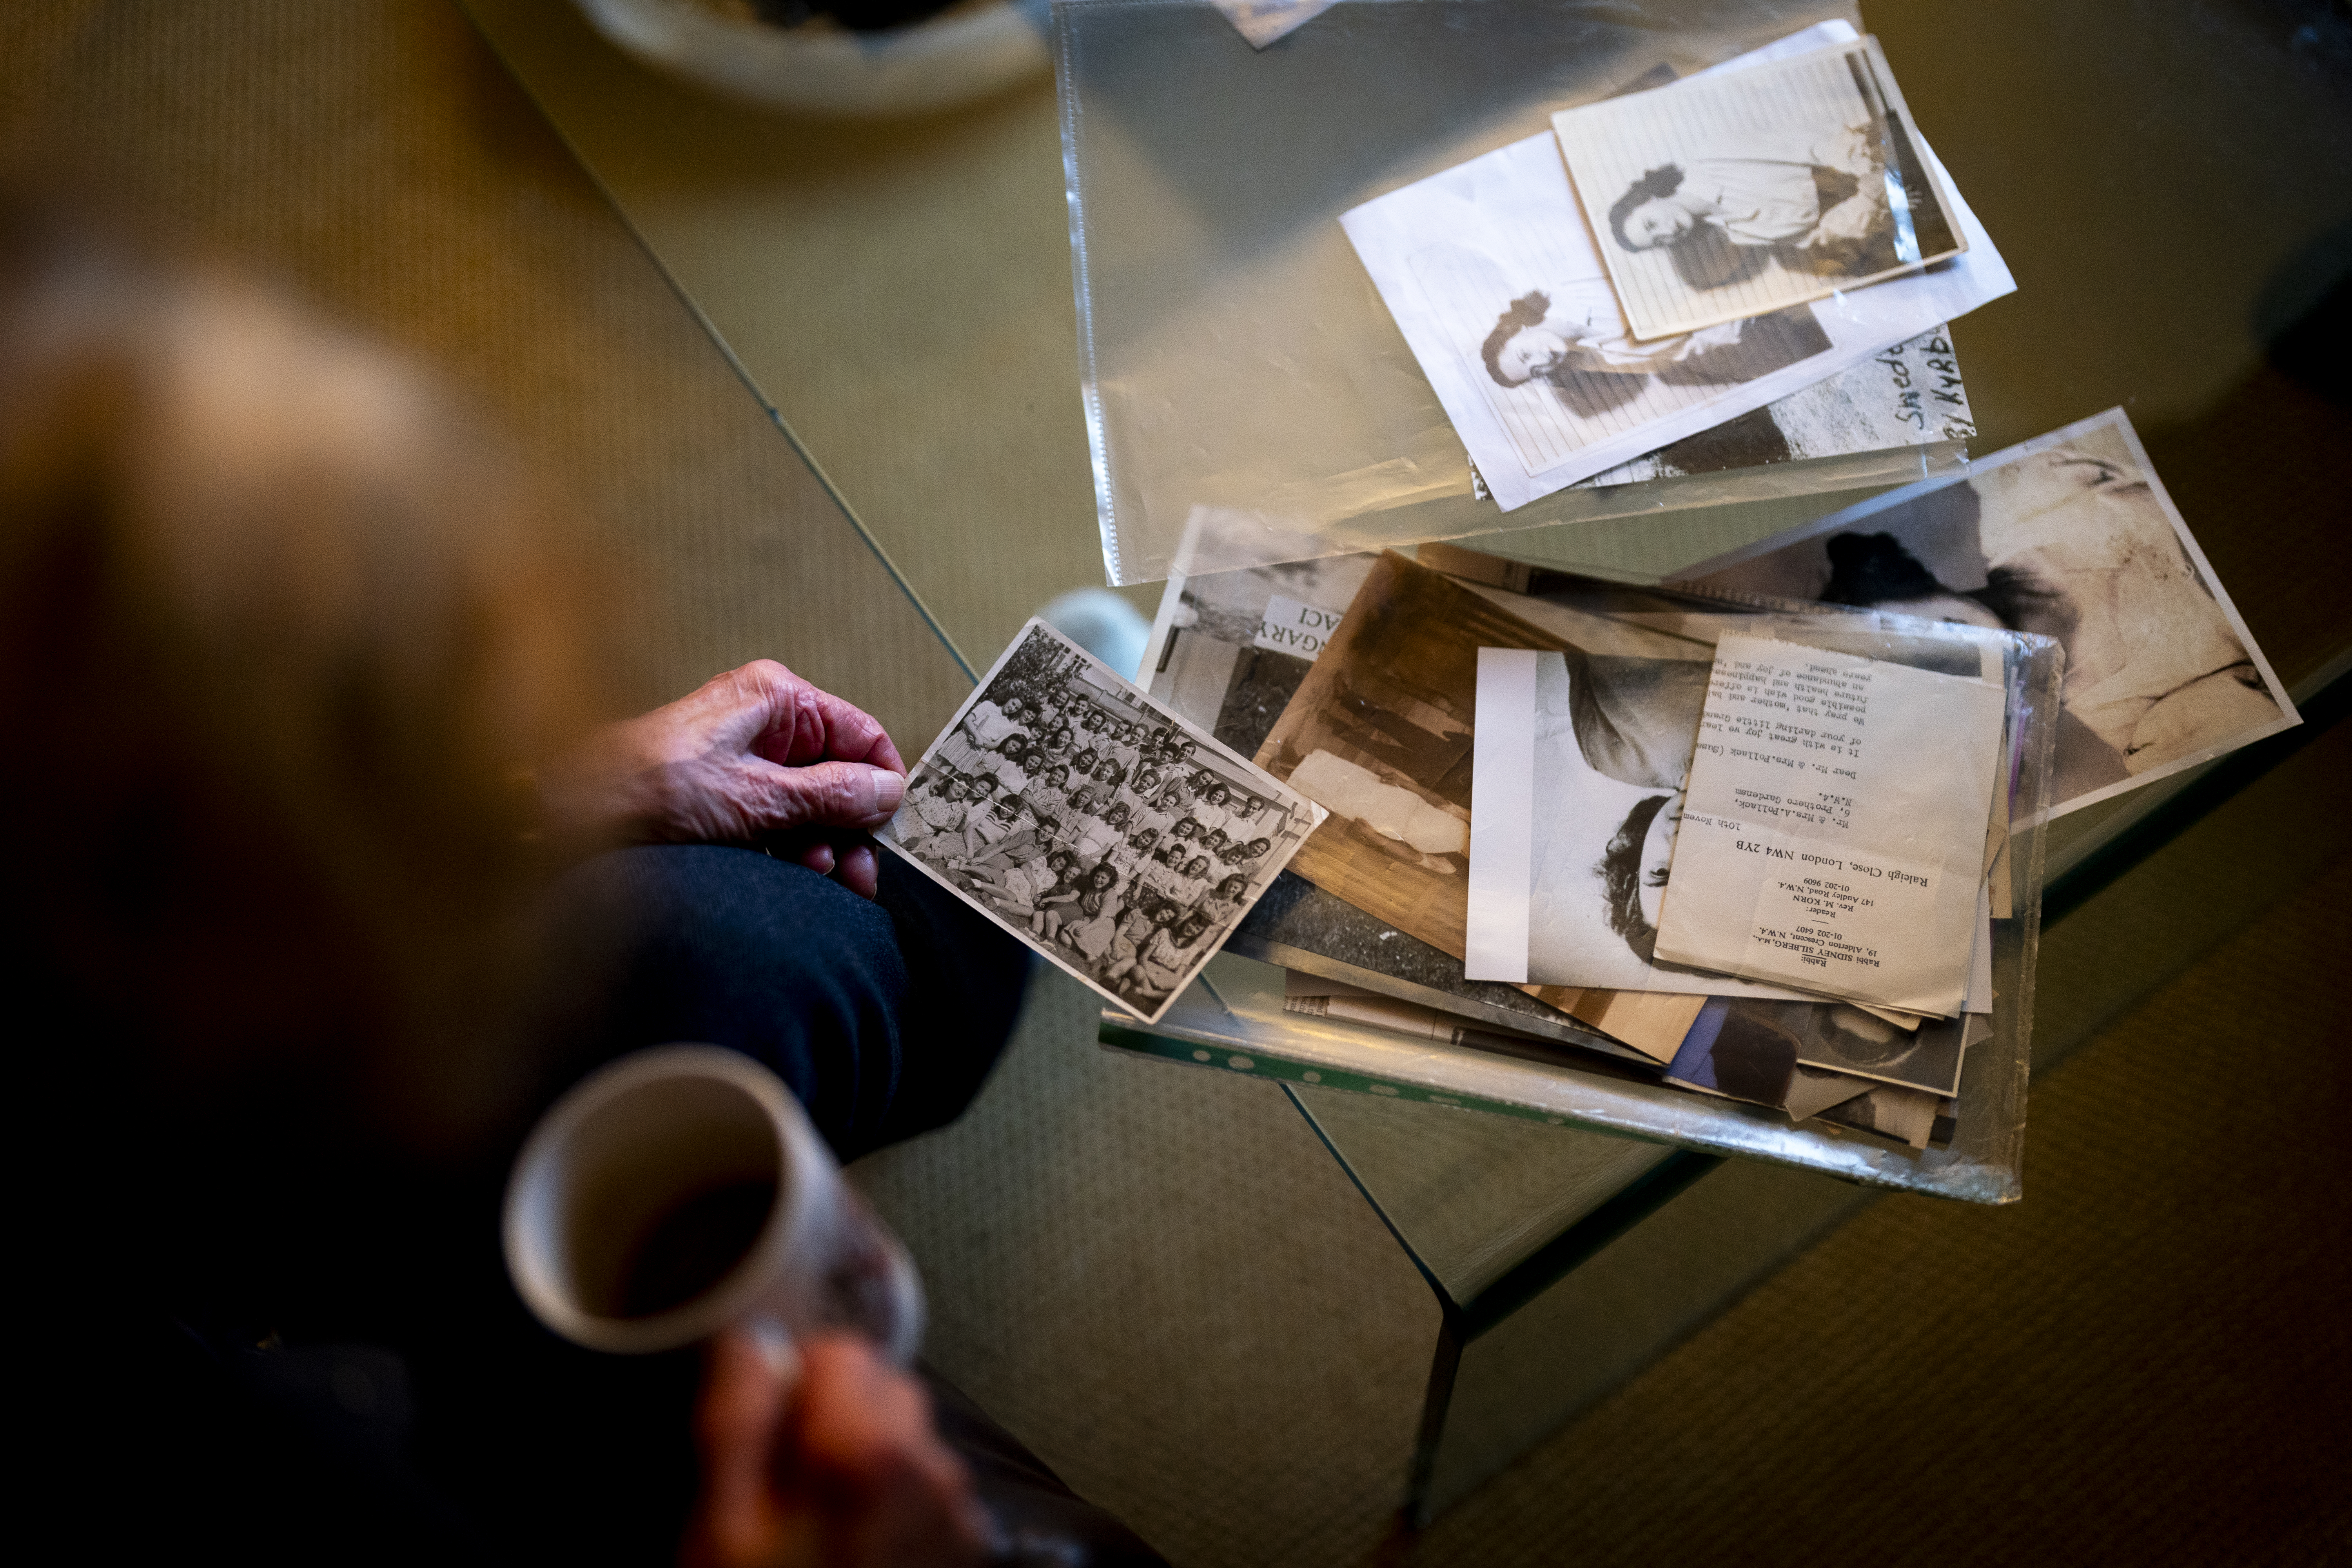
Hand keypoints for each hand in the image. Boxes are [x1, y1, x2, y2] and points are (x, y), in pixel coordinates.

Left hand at [539, 661, 904, 897]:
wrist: (567, 820)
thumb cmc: (643, 790)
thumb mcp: (758, 796)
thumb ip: (831, 793)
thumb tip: (886, 791)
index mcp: (775, 699)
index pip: (859, 732)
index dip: (881, 782)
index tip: (891, 826)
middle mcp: (760, 723)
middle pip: (836, 775)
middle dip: (850, 826)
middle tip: (859, 872)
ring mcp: (740, 761)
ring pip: (808, 805)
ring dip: (820, 845)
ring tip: (818, 875)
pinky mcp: (722, 798)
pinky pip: (776, 822)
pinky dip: (788, 850)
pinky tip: (789, 873)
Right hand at [682, 1330, 989, 1567]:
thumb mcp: (718, 1531)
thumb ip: (737, 1420)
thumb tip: (751, 1342)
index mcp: (860, 1448)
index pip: (841, 1350)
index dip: (796, 1379)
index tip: (768, 1423)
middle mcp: (926, 1469)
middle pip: (885, 1391)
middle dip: (837, 1419)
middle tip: (786, 1486)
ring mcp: (954, 1514)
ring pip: (909, 1443)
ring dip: (870, 1464)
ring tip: (821, 1531)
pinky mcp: (966, 1550)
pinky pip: (929, 1495)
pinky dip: (898, 1508)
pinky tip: (860, 1555)